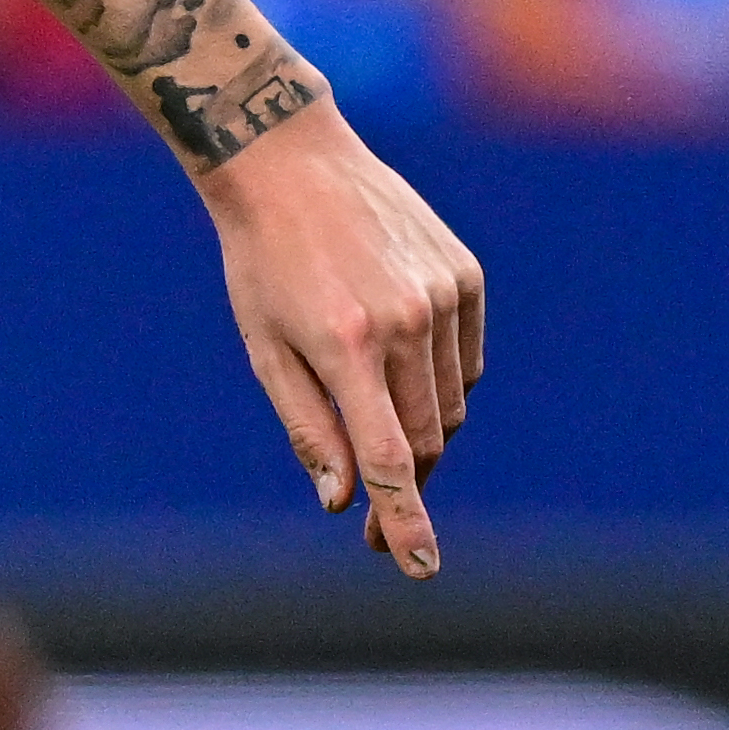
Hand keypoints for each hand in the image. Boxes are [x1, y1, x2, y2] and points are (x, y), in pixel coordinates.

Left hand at [202, 101, 483, 578]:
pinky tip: (400, 360)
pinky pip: (467, 361)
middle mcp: (406, 322)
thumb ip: (308, 427)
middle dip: (404, 484)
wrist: (288, 161)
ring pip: (452, 406)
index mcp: (346, 345)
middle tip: (371, 520)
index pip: (389, 458)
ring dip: (421, 430)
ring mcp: (444, 295)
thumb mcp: (265, 347)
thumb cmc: (261, 261)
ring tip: (370, 410)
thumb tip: (342, 502)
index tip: (421, 568)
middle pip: (425, 440)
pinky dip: (441, 380)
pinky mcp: (467, 275)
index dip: (405, 520)